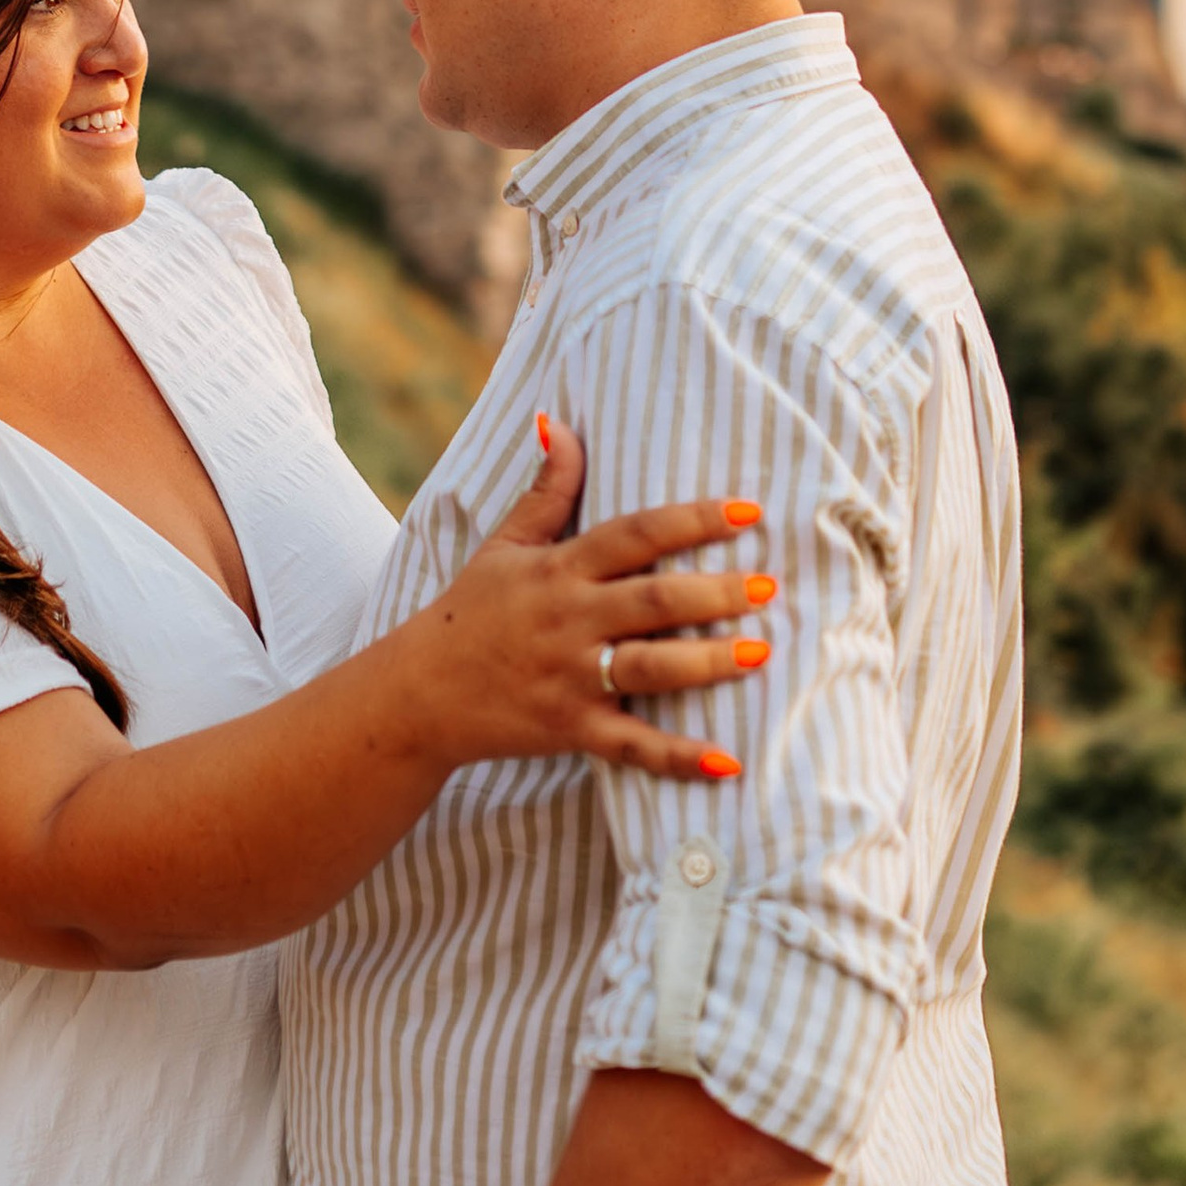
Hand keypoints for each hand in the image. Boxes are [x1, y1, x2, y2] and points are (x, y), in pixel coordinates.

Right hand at [405, 421, 774, 783]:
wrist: (418, 694)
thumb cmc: (470, 613)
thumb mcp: (504, 545)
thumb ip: (546, 491)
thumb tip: (559, 422)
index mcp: (558, 570)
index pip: (633, 535)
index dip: (691, 521)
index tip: (747, 512)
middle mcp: (568, 620)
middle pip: (651, 601)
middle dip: (713, 593)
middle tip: (768, 585)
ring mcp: (570, 678)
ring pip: (649, 669)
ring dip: (707, 663)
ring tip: (760, 653)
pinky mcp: (570, 730)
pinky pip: (632, 747)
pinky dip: (678, 758)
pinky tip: (728, 763)